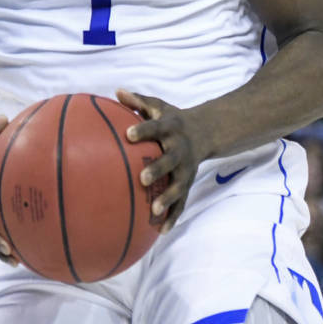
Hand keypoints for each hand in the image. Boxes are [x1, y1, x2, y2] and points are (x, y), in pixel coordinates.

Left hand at [118, 88, 202, 232]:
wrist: (205, 132)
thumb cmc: (171, 119)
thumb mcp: (159, 106)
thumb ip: (139, 100)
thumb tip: (117, 91)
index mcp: (170, 128)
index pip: (156, 128)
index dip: (144, 130)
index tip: (128, 135)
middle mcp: (180, 149)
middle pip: (170, 160)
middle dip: (158, 169)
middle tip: (142, 178)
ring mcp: (186, 169)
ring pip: (178, 185)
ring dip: (168, 198)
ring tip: (153, 211)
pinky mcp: (188, 183)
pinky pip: (182, 203)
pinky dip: (173, 217)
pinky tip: (161, 232)